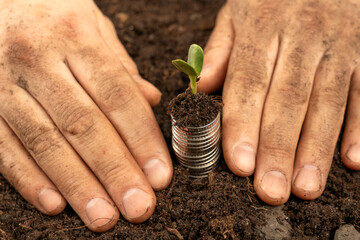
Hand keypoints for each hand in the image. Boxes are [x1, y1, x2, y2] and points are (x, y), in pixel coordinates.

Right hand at [0, 0, 171, 231]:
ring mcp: (2, 82)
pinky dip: (29, 179)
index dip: (142, 139)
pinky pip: (4, 147)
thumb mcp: (90, 22)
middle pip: (85, 125)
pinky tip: (55, 205)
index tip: (160, 175)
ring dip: (78, 185)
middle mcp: (38, 59)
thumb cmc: (48, 11)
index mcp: (75, 36)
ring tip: (104, 217)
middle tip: (139, 207)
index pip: (118, 96)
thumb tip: (151, 100)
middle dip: (115, 171)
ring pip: (46, 142)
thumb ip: (119, 64)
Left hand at [199, 0, 359, 204]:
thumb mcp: (238, 11)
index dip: (243, 125)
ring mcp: (338, 48)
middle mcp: (301, 40)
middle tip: (271, 190)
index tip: (239, 164)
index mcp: (262, 30)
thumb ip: (219, 50)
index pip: (248, 83)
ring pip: (326, 104)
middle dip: (278, 149)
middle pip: (287, 101)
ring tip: (304, 188)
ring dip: (315, 149)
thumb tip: (201, 87)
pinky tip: (353, 162)